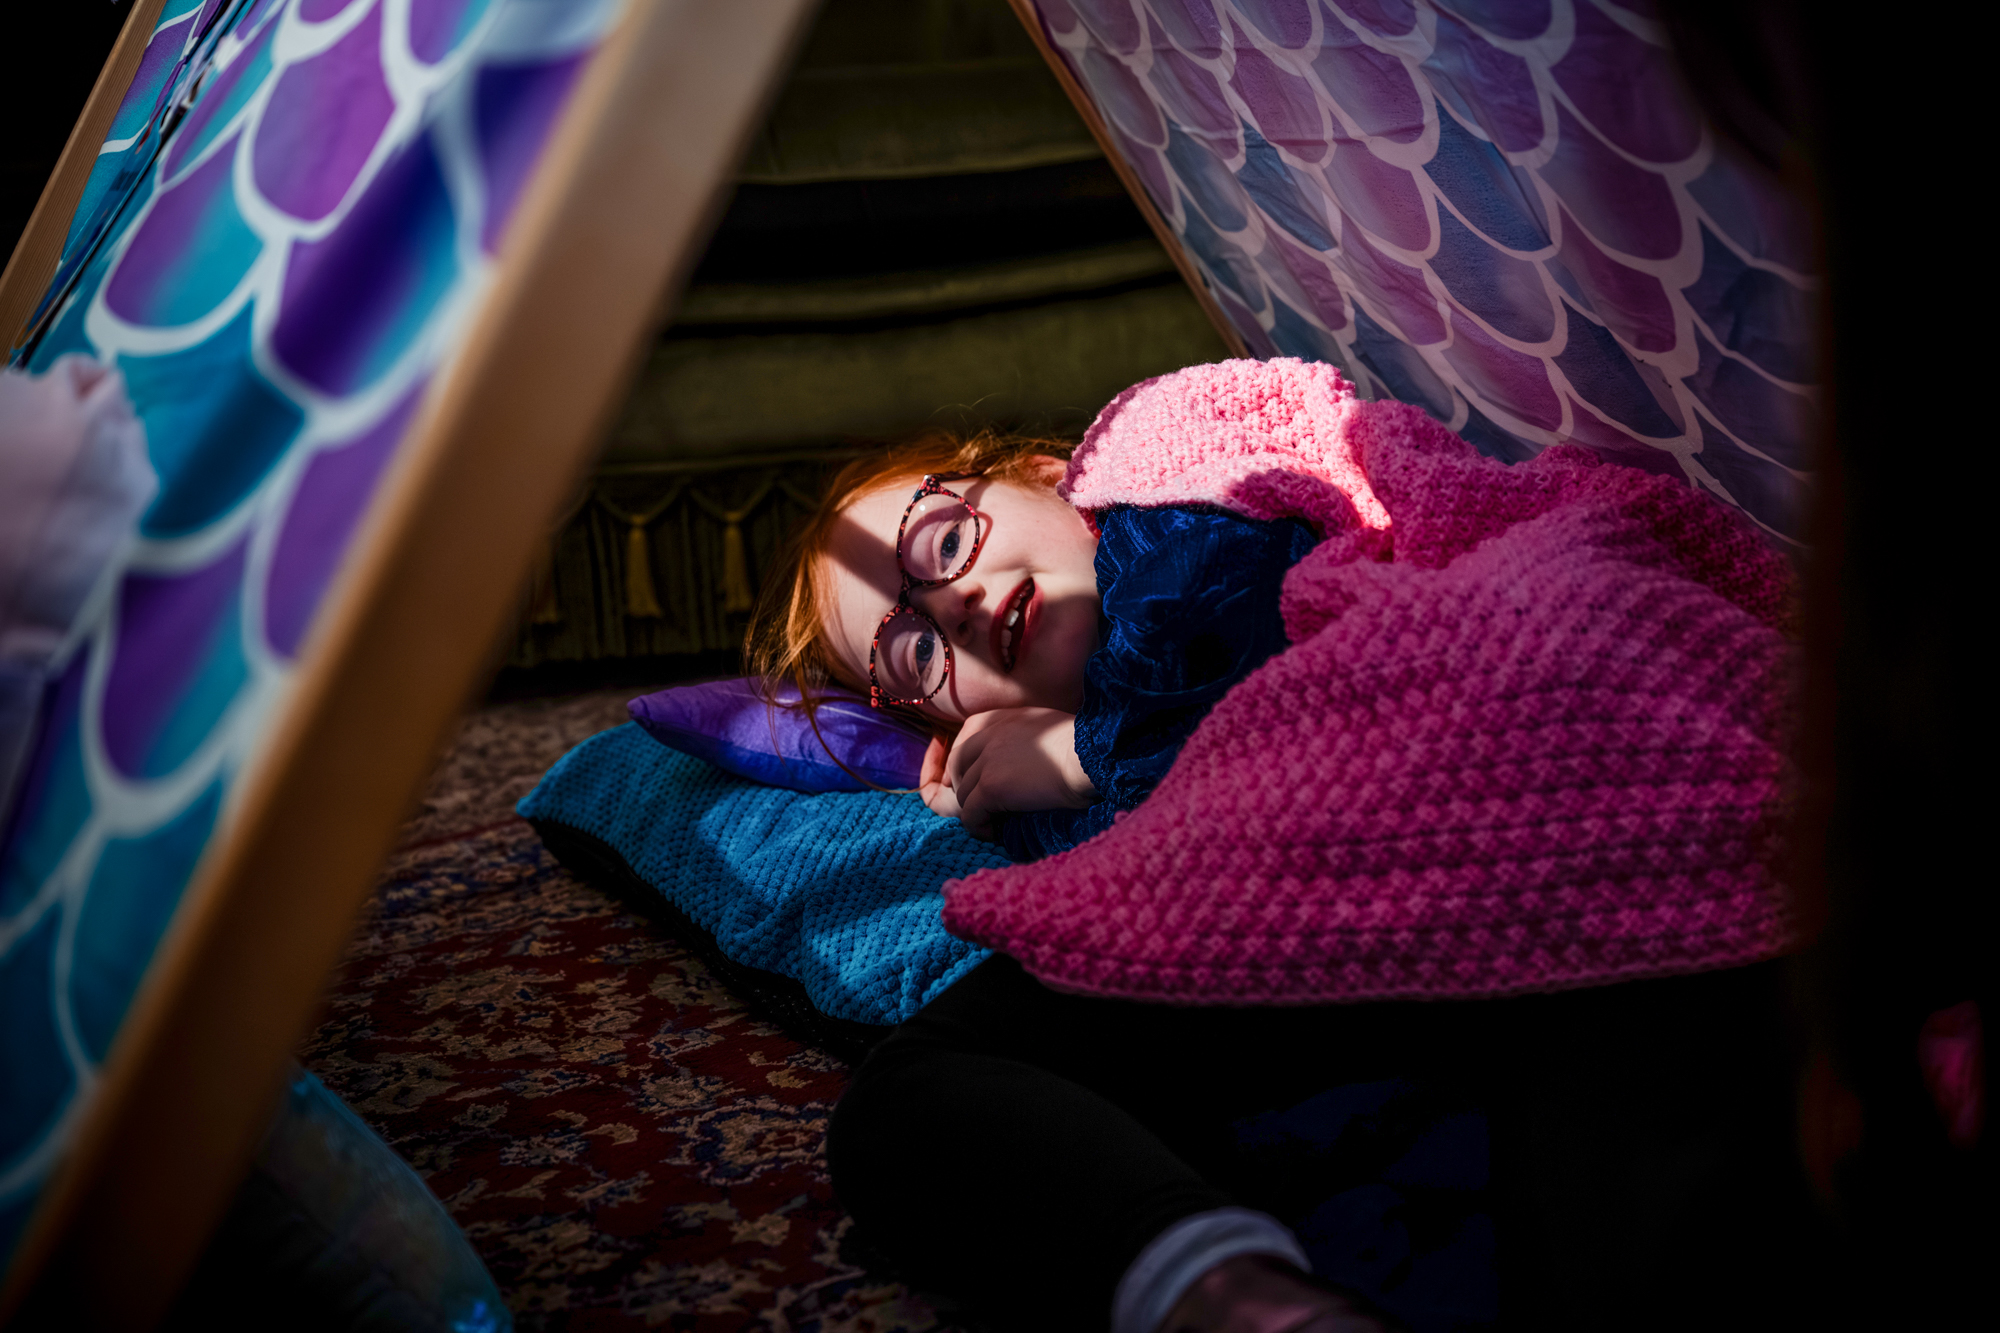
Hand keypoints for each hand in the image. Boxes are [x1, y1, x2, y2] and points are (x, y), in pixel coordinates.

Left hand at [919, 708, 1096, 840]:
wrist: (1091, 757)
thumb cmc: (1080, 748)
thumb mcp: (1041, 729)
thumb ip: (1016, 739)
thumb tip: (1004, 766)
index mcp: (996, 719)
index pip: (962, 742)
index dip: (957, 765)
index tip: (958, 781)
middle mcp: (985, 735)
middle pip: (955, 768)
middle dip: (959, 789)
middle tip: (976, 808)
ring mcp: (985, 761)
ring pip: (962, 794)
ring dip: (973, 811)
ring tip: (993, 822)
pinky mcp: (990, 786)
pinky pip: (969, 815)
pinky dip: (978, 827)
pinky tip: (993, 832)